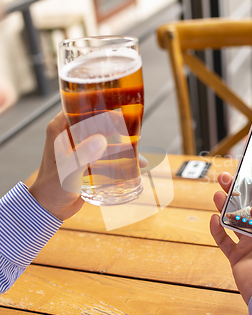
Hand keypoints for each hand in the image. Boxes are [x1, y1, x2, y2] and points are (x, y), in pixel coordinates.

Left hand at [29, 111, 147, 220]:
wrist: (50, 208)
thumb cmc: (53, 188)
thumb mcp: (69, 170)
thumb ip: (83, 155)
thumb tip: (101, 140)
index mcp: (60, 127)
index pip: (83, 107)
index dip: (103, 107)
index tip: (122, 113)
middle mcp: (69, 133)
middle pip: (98, 121)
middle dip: (117, 125)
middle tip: (135, 131)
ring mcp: (79, 146)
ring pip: (105, 137)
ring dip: (122, 143)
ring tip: (139, 148)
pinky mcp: (87, 159)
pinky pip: (106, 153)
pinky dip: (120, 157)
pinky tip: (136, 163)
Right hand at [210, 172, 251, 304]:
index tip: (247, 172)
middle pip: (247, 207)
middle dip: (236, 192)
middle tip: (225, 178)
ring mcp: (249, 245)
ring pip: (233, 221)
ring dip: (225, 207)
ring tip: (217, 194)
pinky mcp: (237, 257)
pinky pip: (224, 241)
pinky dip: (217, 231)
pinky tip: (214, 219)